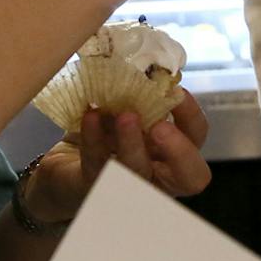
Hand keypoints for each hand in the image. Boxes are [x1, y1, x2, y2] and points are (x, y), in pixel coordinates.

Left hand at [24, 90, 213, 220]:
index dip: (192, 116)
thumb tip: (139, 70)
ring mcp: (129, 189)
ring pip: (139, 173)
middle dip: (180, 151)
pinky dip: (95, 139)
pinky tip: (90, 117)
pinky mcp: (94, 188)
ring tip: (124, 116)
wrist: (64, 164)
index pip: (196, 137)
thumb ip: (135, 100)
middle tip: (161, 126)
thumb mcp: (122, 113)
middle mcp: (158, 175)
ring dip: (133, 143)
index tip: (177, 90)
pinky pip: (98, 166)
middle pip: (191, 177)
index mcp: (171, 152)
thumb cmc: (102, 135)